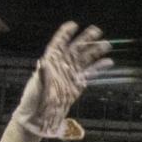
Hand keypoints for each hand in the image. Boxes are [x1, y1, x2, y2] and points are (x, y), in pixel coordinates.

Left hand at [11, 22, 112, 141]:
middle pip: (75, 49)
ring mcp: (70, 75)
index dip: (64, 35)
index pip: (57, 45)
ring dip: (95, 51)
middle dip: (85, 39)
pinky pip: (90, 73)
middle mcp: (61, 67)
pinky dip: (99, 67)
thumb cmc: (33, 101)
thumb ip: (42, 75)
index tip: (73, 25)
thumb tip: (44, 62)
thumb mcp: (36, 88)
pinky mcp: (78, 85)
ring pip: (84, 59)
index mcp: (49, 64)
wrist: (39, 117)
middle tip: (96, 30)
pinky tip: (108, 62)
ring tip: (106, 44)